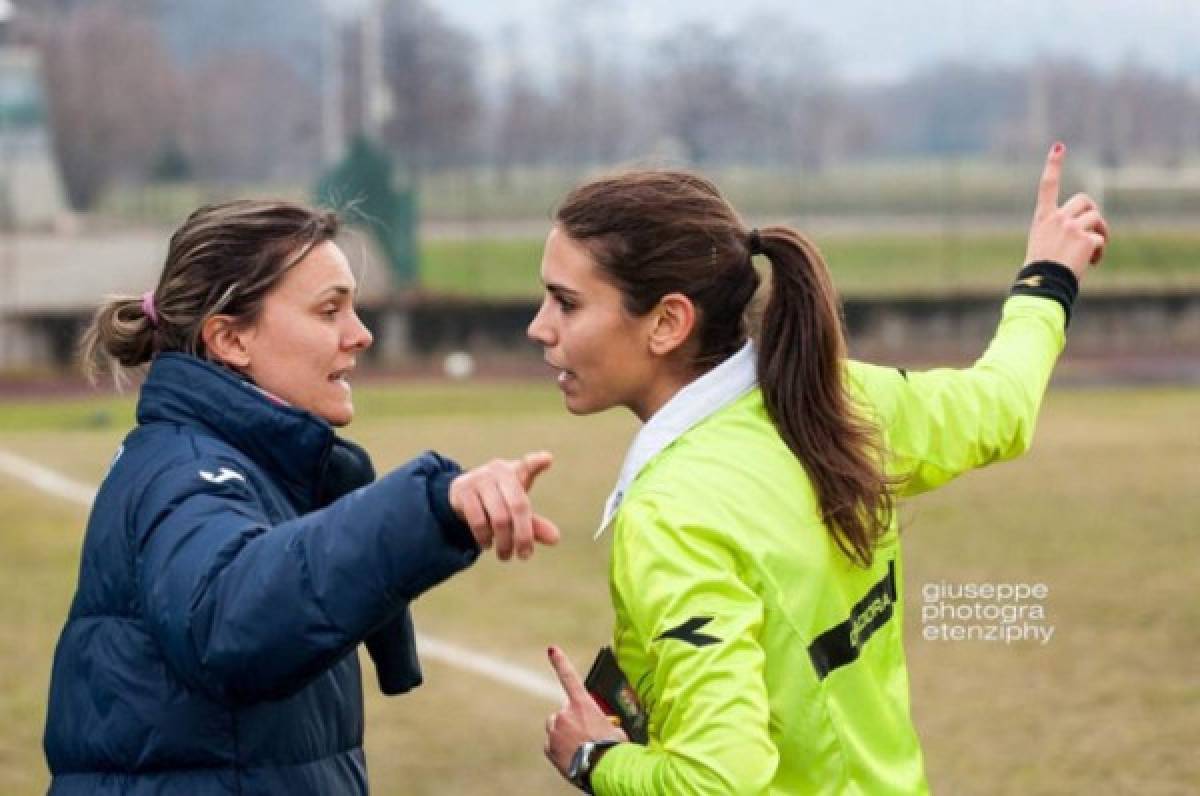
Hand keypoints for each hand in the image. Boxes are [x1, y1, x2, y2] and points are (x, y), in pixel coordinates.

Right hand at [448, 451, 559, 559]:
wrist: (462, 494)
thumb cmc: (499, 500)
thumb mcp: (517, 510)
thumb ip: (535, 524)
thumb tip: (555, 539)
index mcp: (517, 472)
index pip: (528, 466)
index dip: (536, 463)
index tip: (547, 459)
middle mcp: (499, 471)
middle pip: (518, 507)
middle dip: (523, 536)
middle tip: (524, 556)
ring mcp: (480, 479)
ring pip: (498, 517)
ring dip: (504, 542)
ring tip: (505, 555)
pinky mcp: (463, 490)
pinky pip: (478, 520)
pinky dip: (484, 537)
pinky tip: (487, 545)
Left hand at [544, 645, 626, 778]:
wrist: (603, 770)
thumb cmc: (613, 749)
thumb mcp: (614, 729)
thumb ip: (602, 721)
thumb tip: (602, 726)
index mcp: (583, 704)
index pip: (569, 677)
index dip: (560, 661)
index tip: (551, 649)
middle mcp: (565, 713)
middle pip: (564, 712)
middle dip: (572, 721)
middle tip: (586, 736)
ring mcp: (555, 730)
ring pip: (556, 728)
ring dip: (565, 734)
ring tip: (581, 748)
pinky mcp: (548, 747)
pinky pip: (552, 745)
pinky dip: (559, 749)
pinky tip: (573, 757)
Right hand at [1024, 142, 1109, 283]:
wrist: (1043, 284)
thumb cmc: (1041, 270)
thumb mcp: (1044, 245)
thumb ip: (1061, 231)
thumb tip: (1085, 235)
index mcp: (1043, 218)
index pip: (1047, 186)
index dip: (1053, 165)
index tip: (1058, 147)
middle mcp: (1057, 218)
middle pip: (1084, 200)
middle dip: (1093, 212)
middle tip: (1094, 230)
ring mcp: (1072, 227)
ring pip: (1096, 218)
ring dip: (1100, 233)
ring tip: (1092, 252)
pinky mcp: (1086, 238)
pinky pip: (1100, 238)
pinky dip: (1099, 252)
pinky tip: (1090, 263)